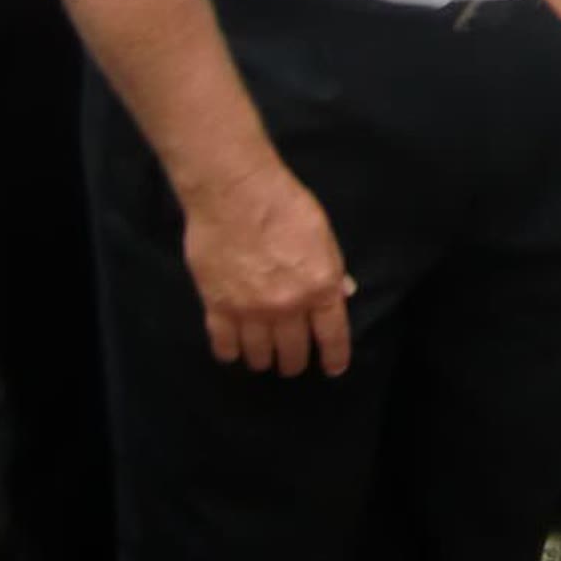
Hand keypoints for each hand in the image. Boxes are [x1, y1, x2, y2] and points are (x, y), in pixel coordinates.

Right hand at [182, 159, 353, 377]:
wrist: (235, 191)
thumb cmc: (284, 203)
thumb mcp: (323, 234)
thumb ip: (332, 268)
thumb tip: (343, 293)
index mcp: (319, 287)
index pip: (332, 337)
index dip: (334, 358)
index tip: (333, 369)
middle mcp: (287, 307)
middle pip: (293, 353)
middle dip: (294, 361)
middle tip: (292, 360)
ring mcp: (250, 310)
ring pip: (259, 355)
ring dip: (264, 359)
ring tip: (263, 356)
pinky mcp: (217, 306)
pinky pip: (224, 345)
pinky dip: (230, 353)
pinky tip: (233, 351)